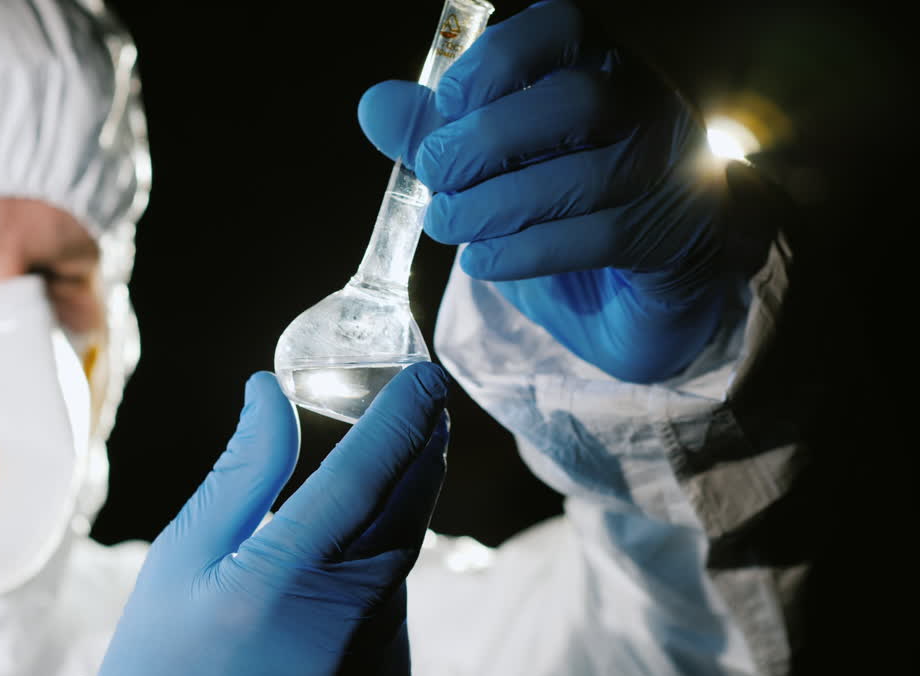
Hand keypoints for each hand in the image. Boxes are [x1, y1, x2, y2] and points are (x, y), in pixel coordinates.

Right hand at [93, 364, 449, 675]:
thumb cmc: (164, 659)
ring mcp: (375, 670)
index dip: (401, 419)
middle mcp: (344, 629)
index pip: (362, 479)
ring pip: (403, 564)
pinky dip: (382, 574)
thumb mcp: (184, 557)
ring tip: (368, 486)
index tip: (424, 376)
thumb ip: (242, 473)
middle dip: (421, 450)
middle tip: (425, 403)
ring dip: (397, 514)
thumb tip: (271, 392)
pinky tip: (343, 573)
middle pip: (406, 515)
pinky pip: (397, 611)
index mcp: (281, 584)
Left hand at [359, 0, 767, 382]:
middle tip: (434, 173)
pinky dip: (523, 252)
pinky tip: (481, 262)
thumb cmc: (564, 202)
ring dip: (496, 204)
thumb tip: (375, 105)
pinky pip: (596, 239)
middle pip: (578, 101)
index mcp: (599, 63)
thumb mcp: (496, 161)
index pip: (563, 25)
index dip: (497, 60)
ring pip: (585, 175)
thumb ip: (438, 129)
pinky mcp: (669, 236)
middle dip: (488, 139)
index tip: (447, 105)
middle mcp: (646, 105)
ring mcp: (668, 171)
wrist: (647, 280)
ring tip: (446, 224)